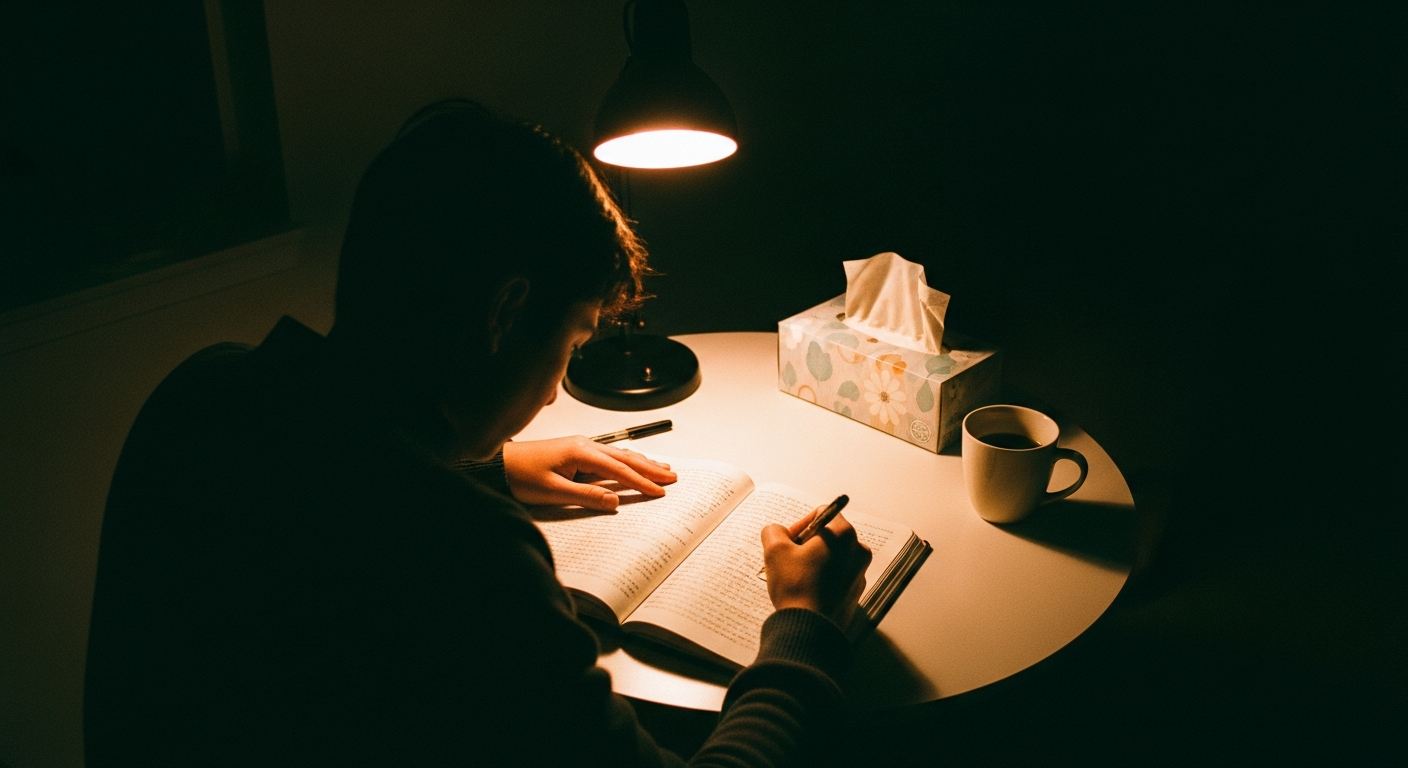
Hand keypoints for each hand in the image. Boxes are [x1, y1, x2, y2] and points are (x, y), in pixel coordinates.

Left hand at [502, 437, 676, 510]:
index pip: (619, 470)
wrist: (498, 465)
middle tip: (673, 476)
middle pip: (625, 458)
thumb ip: (586, 496)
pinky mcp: (575, 452)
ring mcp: (581, 447)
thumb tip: (615, 502)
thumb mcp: (553, 492)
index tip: (660, 491)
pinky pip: (608, 457)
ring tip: (662, 467)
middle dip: (650, 468)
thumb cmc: (521, 477)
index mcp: (581, 453)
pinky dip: (626, 461)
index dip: (641, 482)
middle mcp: (584, 445)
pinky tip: (633, 463)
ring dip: (642, 462)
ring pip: (619, 455)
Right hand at [760, 508, 871, 627]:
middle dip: (807, 544)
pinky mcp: (854, 593)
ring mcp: (859, 574)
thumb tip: (777, 532)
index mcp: (843, 535)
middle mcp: (857, 551)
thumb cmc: (796, 587)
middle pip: (828, 536)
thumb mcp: (775, 551)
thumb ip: (774, 531)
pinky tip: (806, 590)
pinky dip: (822, 578)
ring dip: (814, 561)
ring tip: (796, 577)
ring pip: (832, 557)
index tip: (789, 541)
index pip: (821, 513)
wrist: (809, 628)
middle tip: (790, 559)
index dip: (800, 524)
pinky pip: (836, 576)